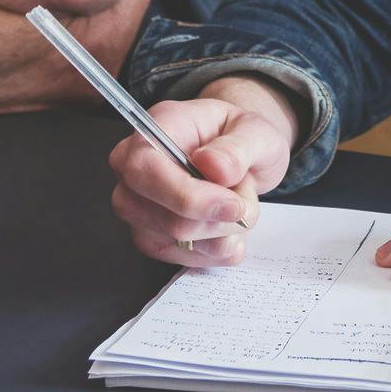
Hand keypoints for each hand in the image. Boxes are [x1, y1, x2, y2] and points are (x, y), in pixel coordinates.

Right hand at [109, 84, 294, 268]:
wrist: (243, 159)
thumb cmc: (242, 139)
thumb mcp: (256, 132)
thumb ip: (238, 147)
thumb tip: (213, 166)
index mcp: (152, 132)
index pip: (144, 171)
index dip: (188, 196)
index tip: (232, 204)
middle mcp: (134, 174)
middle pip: (167, 219)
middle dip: (219, 219)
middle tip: (246, 198)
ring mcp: (139, 211)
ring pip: (181, 243)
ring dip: (225, 230)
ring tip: (237, 202)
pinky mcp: (153, 240)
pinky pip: (191, 259)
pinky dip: (222, 246)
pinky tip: (229, 223)